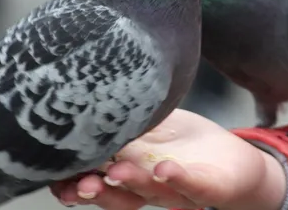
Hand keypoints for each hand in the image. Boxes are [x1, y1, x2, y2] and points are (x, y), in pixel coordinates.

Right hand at [50, 109, 285, 209]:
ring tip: (118, 172)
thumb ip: (125, 117)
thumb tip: (94, 91)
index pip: (97, 181)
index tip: (54, 179)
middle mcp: (149, 187)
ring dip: (132, 183)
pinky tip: (164, 168)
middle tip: (80, 185)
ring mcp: (178, 189)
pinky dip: (178, 179)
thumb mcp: (150, 126)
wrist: (232, 160)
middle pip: (118, 195)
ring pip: (151, 192)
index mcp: (131, 171)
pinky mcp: (208, 187)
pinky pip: (193, 186)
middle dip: (97, 192)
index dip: (74, 184)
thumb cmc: (184, 143)